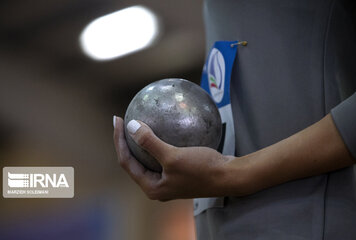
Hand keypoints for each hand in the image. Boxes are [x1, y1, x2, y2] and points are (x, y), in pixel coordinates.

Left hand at [114, 114, 355, 200]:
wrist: (229, 176)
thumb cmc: (202, 169)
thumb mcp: (173, 157)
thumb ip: (150, 143)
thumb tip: (131, 126)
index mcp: (151, 187)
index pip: (126, 162)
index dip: (119, 140)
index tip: (117, 119)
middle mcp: (157, 185)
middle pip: (135, 160)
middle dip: (127, 140)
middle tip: (124, 120)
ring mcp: (168, 179)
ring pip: (148, 157)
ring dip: (142, 140)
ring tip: (139, 121)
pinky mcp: (179, 171)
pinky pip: (163, 154)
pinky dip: (160, 141)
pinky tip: (164, 126)